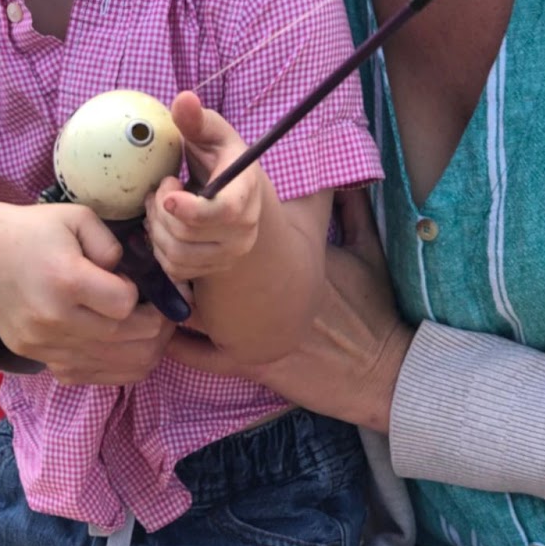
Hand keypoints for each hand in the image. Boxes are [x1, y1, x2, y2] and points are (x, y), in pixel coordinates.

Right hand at [0, 202, 174, 384]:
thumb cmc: (33, 231)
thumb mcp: (76, 217)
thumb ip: (112, 244)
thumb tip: (130, 278)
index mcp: (65, 279)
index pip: (126, 303)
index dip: (141, 293)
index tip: (135, 282)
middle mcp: (53, 319)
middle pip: (126, 338)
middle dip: (156, 326)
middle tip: (163, 312)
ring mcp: (44, 345)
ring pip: (115, 365)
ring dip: (144, 351)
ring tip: (152, 332)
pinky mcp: (38, 358)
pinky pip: (91, 377)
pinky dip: (117, 368)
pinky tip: (125, 347)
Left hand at [143, 91, 264, 282]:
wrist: (233, 195)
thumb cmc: (219, 158)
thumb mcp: (211, 134)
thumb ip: (196, 120)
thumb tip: (183, 99)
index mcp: (246, 193)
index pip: (226, 211)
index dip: (193, 210)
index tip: (167, 197)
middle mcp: (243, 230)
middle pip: (187, 234)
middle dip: (160, 209)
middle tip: (159, 188)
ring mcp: (229, 255)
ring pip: (176, 255)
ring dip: (155, 229)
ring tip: (158, 207)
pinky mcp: (212, 270)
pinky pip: (174, 270)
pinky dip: (159, 249)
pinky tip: (163, 227)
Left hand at [166, 185, 411, 429]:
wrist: (379, 366)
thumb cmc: (370, 309)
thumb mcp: (364, 252)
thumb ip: (352, 211)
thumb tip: (348, 179)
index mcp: (281, 262)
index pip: (230, 232)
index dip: (206, 218)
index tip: (192, 202)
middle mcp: (260, 296)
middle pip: (201, 265)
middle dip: (183, 249)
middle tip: (168, 238)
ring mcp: (251, 333)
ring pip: (192, 308)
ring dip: (178, 293)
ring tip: (164, 280)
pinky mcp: (249, 365)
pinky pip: (201, 356)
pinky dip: (181, 344)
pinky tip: (167, 333)